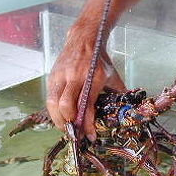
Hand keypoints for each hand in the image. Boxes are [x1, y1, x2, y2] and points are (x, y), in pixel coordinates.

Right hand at [46, 23, 125, 139]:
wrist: (83, 39)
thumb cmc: (99, 59)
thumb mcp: (112, 75)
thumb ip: (118, 93)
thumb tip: (125, 112)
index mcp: (94, 77)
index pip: (88, 105)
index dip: (88, 124)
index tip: (90, 136)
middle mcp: (76, 76)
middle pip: (66, 106)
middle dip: (69, 124)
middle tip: (75, 134)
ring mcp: (62, 75)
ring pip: (53, 103)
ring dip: (58, 120)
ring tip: (66, 129)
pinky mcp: (52, 76)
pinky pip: (50, 98)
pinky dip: (54, 111)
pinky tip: (60, 117)